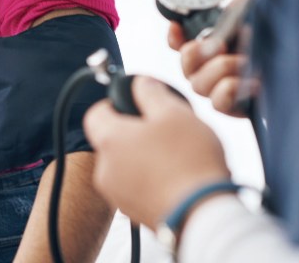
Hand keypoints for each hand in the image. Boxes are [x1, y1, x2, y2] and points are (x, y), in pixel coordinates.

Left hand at [83, 76, 230, 230]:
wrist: (203, 215)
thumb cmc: (188, 161)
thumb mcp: (173, 112)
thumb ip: (150, 91)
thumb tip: (140, 83)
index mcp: (109, 141)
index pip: (95, 113)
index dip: (113, 104)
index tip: (135, 104)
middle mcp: (105, 170)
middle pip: (111, 141)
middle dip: (134, 133)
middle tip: (163, 130)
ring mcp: (118, 196)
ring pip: (124, 166)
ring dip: (144, 157)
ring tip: (176, 157)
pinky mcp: (135, 214)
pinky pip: (137, 188)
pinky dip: (151, 180)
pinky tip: (177, 178)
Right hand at [167, 0, 259, 116]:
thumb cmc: (287, 29)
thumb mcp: (263, 5)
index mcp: (217, 41)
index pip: (180, 43)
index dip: (174, 37)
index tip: (177, 26)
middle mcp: (216, 66)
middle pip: (186, 67)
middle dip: (196, 55)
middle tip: (220, 45)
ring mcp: (225, 88)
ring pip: (199, 86)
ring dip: (220, 69)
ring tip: (246, 61)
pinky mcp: (239, 107)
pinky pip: (219, 104)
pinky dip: (230, 90)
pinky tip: (254, 81)